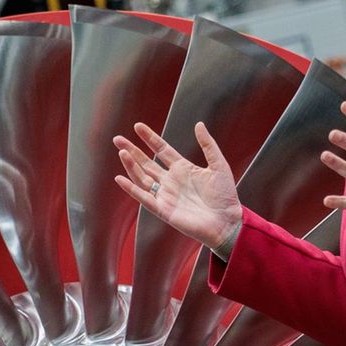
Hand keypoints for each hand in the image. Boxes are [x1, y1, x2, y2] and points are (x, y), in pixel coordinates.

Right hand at [113, 121, 242, 248]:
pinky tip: (121, 178)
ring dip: (131, 166)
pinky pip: (144, 198)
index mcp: (182, 168)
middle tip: (118, 139)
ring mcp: (165, 195)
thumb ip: (208, 145)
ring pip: (142, 178)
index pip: (161, 149)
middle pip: (146, 163)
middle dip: (132, 150)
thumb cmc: (225, 196)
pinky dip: (131, 189)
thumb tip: (198, 124)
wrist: (227, 222)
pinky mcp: (163, 210)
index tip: (138, 126)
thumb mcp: (219, 165)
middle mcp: (170, 181)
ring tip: (122, 152)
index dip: (149, 138)